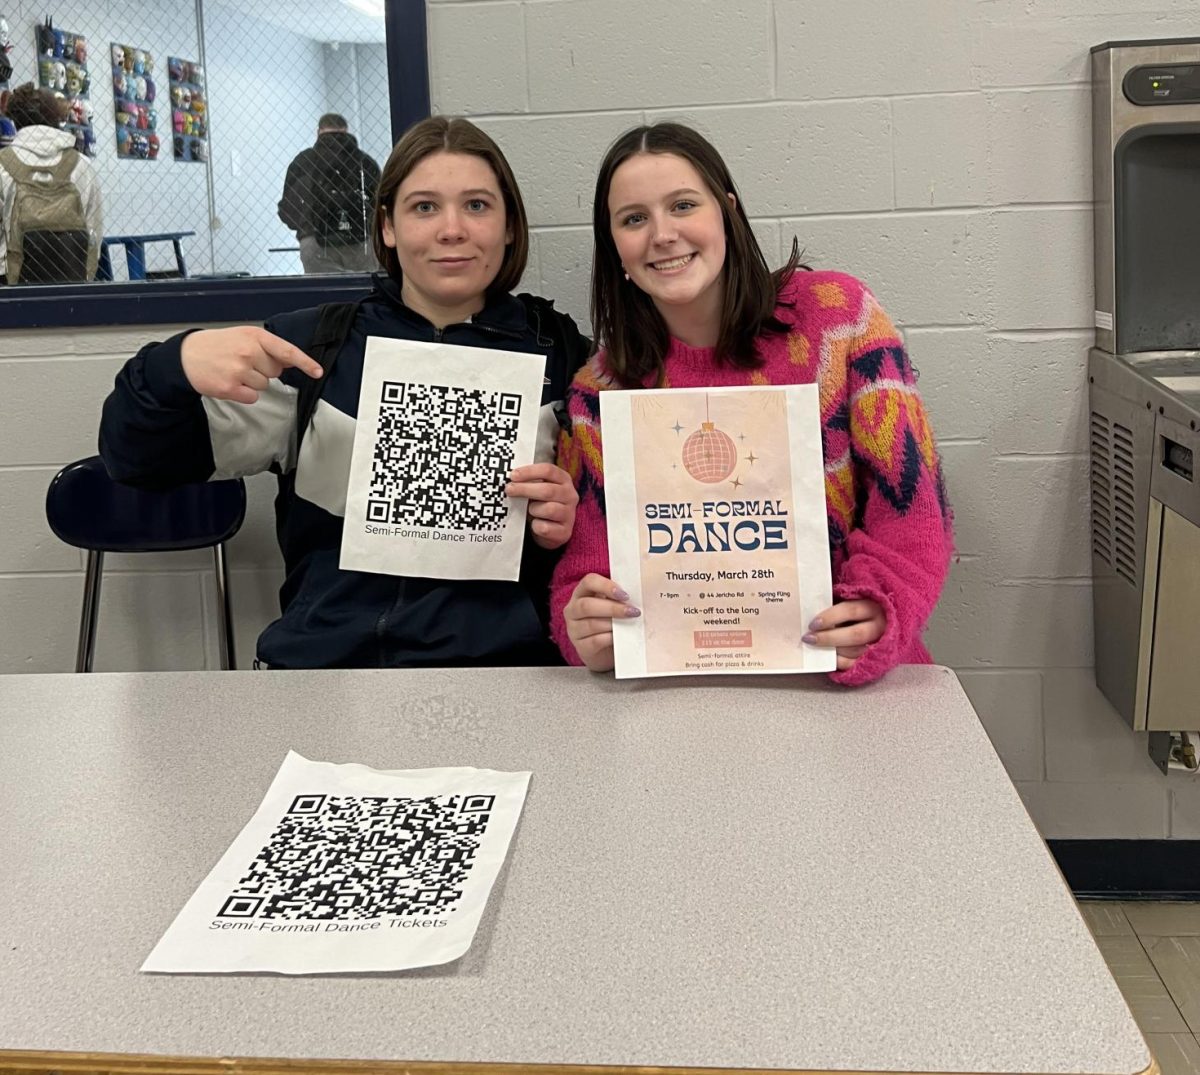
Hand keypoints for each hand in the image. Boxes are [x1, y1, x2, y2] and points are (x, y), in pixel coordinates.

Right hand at [180, 327, 322, 404]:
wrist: (187, 356)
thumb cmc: (218, 346)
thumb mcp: (244, 337)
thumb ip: (268, 347)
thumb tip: (292, 360)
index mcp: (254, 336)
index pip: (286, 351)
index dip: (305, 362)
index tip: (318, 371)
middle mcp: (248, 352)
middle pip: (276, 372)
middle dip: (264, 370)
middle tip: (244, 363)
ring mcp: (239, 370)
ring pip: (264, 385)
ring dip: (253, 382)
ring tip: (234, 371)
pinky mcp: (230, 387)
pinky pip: (253, 397)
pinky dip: (244, 393)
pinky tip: (231, 383)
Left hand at [506, 463, 578, 549]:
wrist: (551, 530)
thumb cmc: (540, 504)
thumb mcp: (538, 488)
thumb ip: (528, 481)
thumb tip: (510, 480)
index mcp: (563, 480)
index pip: (548, 470)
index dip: (529, 472)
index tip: (513, 475)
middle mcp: (570, 495)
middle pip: (548, 490)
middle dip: (525, 489)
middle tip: (509, 490)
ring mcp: (569, 514)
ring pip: (549, 509)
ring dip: (533, 509)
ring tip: (528, 511)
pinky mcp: (565, 532)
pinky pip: (545, 528)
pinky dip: (536, 526)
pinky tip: (534, 525)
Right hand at [563, 573, 639, 671]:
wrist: (604, 650)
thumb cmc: (610, 621)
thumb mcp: (611, 605)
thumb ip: (618, 598)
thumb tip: (637, 595)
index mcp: (581, 593)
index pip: (588, 582)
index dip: (607, 586)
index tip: (625, 595)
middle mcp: (572, 610)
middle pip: (587, 605)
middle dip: (612, 608)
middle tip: (633, 612)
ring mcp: (574, 630)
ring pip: (591, 624)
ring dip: (613, 624)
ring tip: (630, 624)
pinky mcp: (581, 648)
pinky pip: (595, 641)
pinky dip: (610, 638)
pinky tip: (621, 637)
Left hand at [803, 599, 885, 671]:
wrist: (873, 622)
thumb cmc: (852, 610)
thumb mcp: (848, 600)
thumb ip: (834, 603)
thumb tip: (811, 610)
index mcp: (872, 607)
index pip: (851, 611)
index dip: (830, 617)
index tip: (812, 624)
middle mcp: (879, 626)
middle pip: (855, 634)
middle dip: (829, 637)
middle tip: (809, 638)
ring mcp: (878, 644)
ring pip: (854, 651)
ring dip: (831, 649)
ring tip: (815, 647)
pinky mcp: (872, 659)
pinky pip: (853, 663)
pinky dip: (838, 661)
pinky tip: (826, 656)